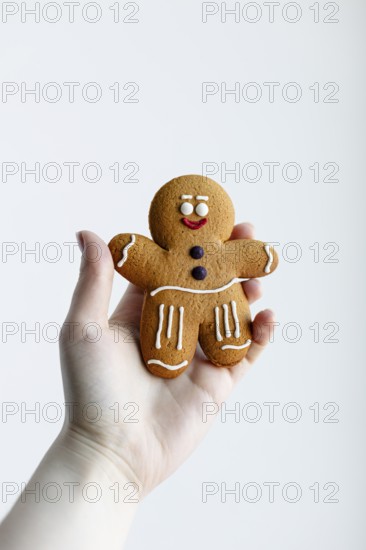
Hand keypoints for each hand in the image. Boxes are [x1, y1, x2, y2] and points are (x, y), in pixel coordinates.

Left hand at [60, 223, 275, 496]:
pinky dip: (260, 334)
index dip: (189, 244)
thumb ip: (93, 280)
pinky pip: (245, 353)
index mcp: (142, 313)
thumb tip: (88, 232)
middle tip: (247, 234)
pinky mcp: (217, 383)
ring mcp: (197, 355)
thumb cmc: (90, 389)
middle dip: (226, 260)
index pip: (171, 269)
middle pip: (206, 286)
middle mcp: (173, 330)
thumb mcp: (84, 327)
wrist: (113, 452)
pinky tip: (269, 316)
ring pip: (230, 315)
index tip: (207, 220)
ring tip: (259, 272)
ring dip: (247, 292)